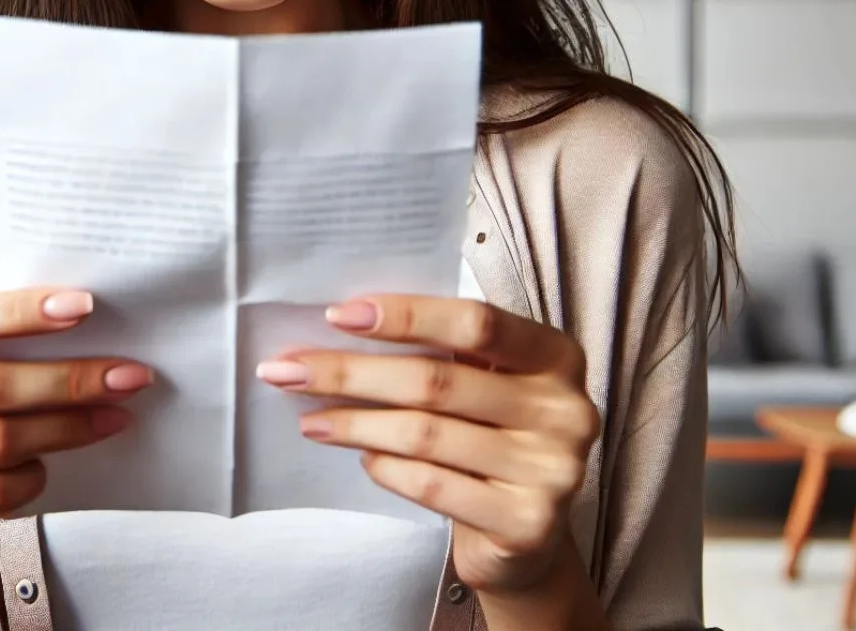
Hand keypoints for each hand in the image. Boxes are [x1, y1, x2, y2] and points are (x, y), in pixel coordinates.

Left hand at [255, 295, 598, 594]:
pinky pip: (433, 485)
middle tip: (288, 370)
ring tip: (310, 419)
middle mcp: (566, 411)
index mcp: (557, 357)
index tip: (338, 314)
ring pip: (427, 435)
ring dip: (354, 424)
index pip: (477, 323)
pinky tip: (361, 458)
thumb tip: (343, 324)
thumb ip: (443, 354)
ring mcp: (552, 471)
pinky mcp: (527, 523)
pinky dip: (387, 469)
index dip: (406, 315)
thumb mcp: (487, 386)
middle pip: (439, 381)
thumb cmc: (491, 441)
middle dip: (352, 373)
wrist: (528, 540)